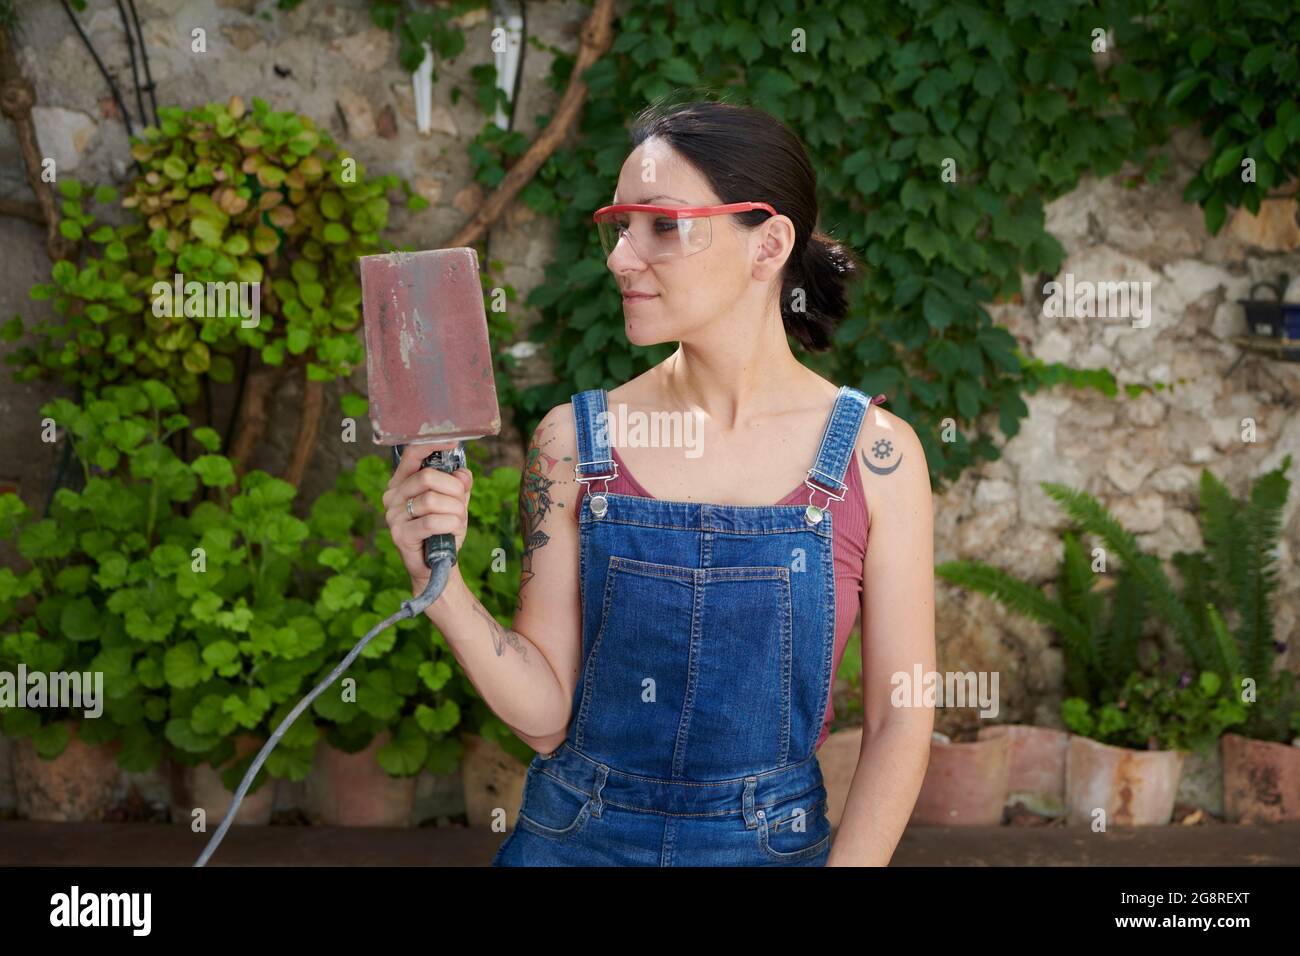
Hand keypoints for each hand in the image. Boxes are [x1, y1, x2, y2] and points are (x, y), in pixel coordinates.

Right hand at [382, 442, 473, 591]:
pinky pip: (432, 522)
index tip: (453, 440)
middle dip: (454, 489)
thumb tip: (461, 473)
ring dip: (455, 510)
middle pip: (427, 477)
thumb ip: (459, 483)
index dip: (432, 444)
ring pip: (432, 500)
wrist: (437, 565)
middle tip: (461, 501)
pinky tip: (451, 532)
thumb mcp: (455, 501)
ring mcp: (393, 516)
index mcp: (402, 482)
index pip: (411, 454)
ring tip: (457, 521)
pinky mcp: (399, 535)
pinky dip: (451, 525)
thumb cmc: (444, 528)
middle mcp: (393, 496)